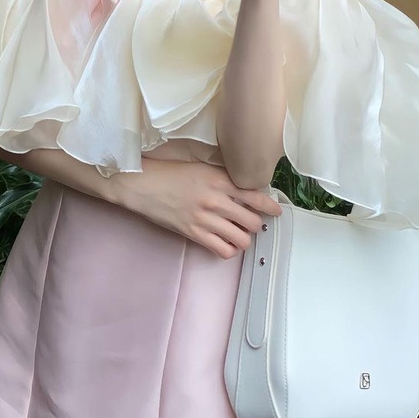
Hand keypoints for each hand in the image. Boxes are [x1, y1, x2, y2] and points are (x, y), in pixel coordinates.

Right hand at [112, 159, 281, 258]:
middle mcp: (216, 200)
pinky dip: (228, 250)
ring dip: (243, 238)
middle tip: (252, 222)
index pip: (255, 196)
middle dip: (256, 224)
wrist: (143, 184)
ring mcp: (205, 218)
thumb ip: (223, 178)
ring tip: (239, 234)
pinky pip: (222, 250)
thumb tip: (243, 190)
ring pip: (241, 239)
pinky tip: (225, 244)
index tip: (276, 211)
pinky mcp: (193, 233)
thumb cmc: (170, 173)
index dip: (270, 206)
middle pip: (252, 221)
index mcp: (219, 180)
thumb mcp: (201, 167)